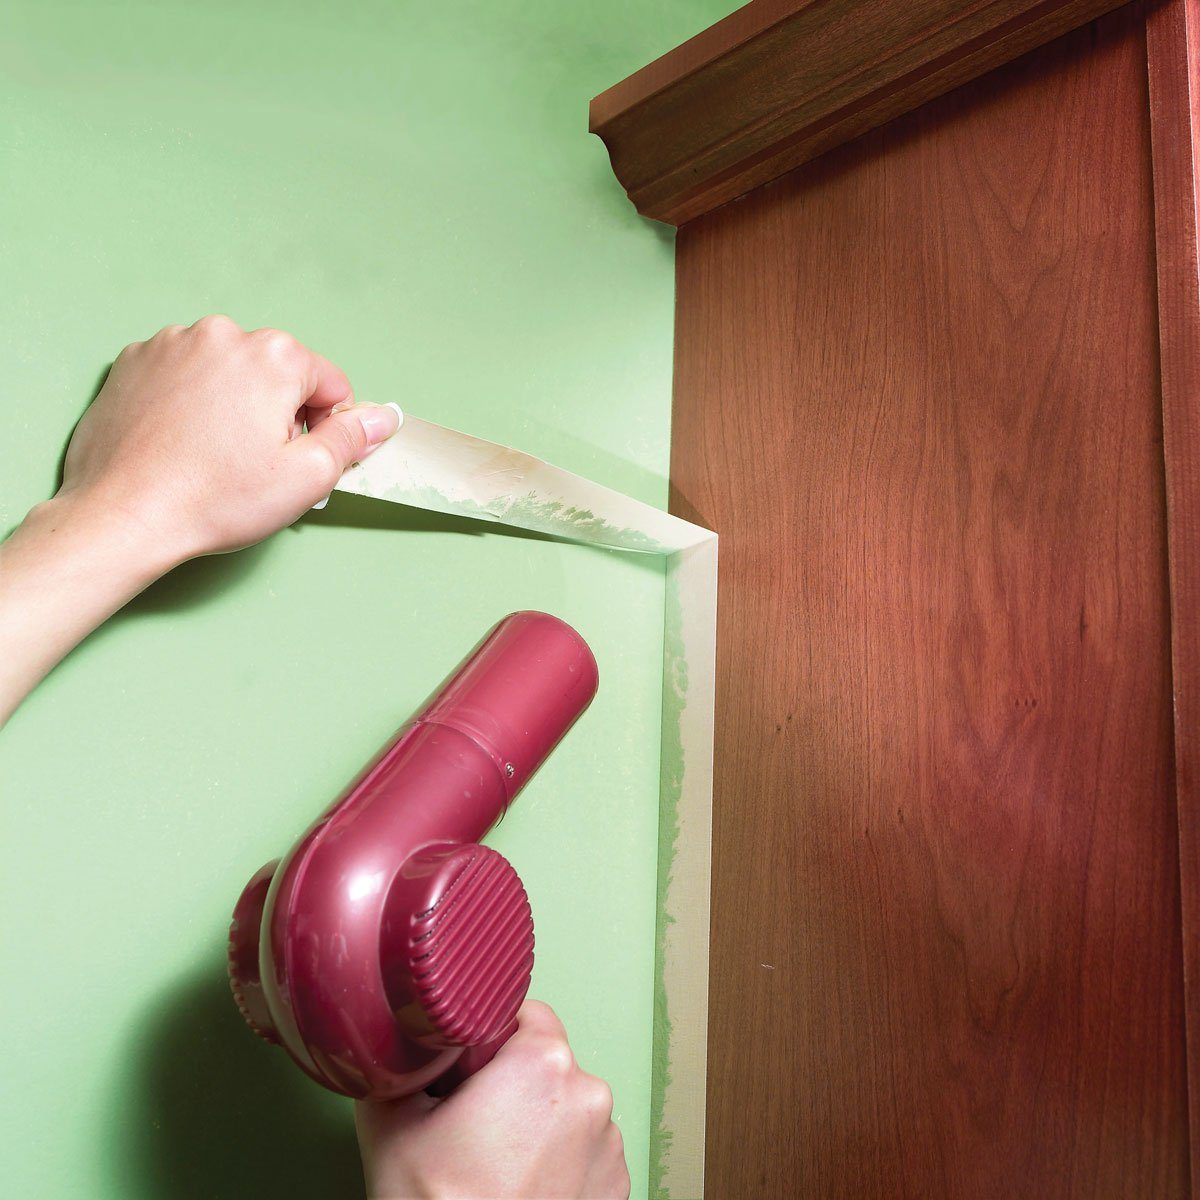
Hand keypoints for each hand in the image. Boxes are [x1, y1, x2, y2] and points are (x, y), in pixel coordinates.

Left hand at [61, 314, 399, 566]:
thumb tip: (381, 417)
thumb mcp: (306, 478)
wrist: (124, 515)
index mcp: (273, 356)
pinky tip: (182, 443)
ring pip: (228, 371)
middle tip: (255, 464)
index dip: (324, 425)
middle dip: (276, 412)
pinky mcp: (134, 362)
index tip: (298, 457)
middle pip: (276, 372)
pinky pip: (182, 374)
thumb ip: (350, 438)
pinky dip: (189, 401)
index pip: (327, 382)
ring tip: (213, 455)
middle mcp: (222, 335)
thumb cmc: (212, 499)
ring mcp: (171, 344)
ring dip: (232, 405)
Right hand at [355, 1002, 630, 1199]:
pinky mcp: (616, 1185)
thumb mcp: (391, 1122)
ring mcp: (610, 1143)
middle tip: (469, 1124)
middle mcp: (589, 1094)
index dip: (488, 1037)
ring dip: (536, 1122)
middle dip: (510, 1082)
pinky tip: (520, 1184)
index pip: (524, 1013)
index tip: (465, 1069)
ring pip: (564, 1107)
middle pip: (545, 1061)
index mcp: (543, 1063)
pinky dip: (557, 1160)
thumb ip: (401, 1068)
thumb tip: (396, 1052)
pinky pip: (583, 1149)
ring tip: (494, 1164)